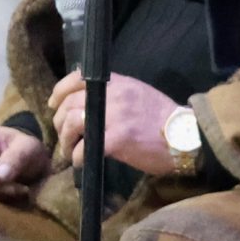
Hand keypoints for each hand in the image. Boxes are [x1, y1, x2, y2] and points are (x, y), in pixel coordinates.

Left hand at [48, 72, 181, 177]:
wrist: (185, 137)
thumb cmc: (164, 119)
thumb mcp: (140, 95)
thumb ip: (116, 95)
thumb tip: (90, 105)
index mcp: (119, 83)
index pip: (78, 78)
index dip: (60, 92)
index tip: (54, 105)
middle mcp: (114, 95)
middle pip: (70, 104)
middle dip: (60, 122)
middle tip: (63, 137)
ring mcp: (115, 117)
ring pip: (73, 124)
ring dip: (65, 141)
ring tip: (69, 151)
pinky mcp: (116, 139)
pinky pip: (85, 148)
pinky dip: (77, 157)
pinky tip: (81, 162)